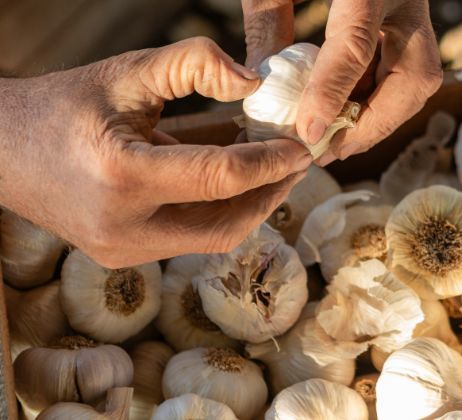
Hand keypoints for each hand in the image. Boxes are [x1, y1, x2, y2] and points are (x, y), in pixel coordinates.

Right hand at [0, 37, 311, 267]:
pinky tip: (232, 182)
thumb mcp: (125, 72)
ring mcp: (121, 250)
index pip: (221, 178)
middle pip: (226, 225)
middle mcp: (122, 226)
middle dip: (270, 194)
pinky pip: (188, 238)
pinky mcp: (122, 256)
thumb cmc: (61, 105)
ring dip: (248, 206)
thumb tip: (254, 82)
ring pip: (211, 238)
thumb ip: (192, 64)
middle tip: (297, 163)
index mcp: (120, 176)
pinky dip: (218, 211)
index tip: (302, 146)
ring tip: (272, 171)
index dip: (271, 162)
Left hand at [242, 0, 442, 164]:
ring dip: (379, 120)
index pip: (356, 42)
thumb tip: (260, 91)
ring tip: (333, 140)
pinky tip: (343, 114)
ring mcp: (418, 11)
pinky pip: (409, 75)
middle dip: (374, 124)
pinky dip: (379, 101)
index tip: (306, 132)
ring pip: (420, 82)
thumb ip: (268, 19)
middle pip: (414, 78)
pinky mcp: (416, 25)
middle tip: (330, 149)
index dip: (332, 93)